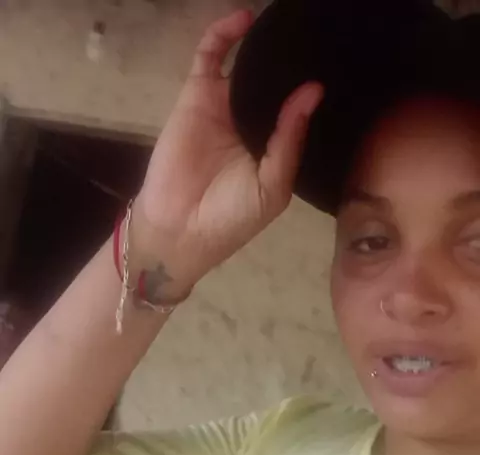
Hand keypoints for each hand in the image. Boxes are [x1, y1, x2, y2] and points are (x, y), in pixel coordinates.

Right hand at [134, 9, 322, 288]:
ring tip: (285, 22)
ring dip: (263, 43)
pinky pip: (210, 57)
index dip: (312, 91)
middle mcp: (251, 124)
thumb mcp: (272, 186)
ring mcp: (223, 108)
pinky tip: (245, 18)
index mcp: (274, 148)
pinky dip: (224, 33)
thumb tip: (313, 91)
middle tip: (315, 35)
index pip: (297, 111)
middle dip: (291, 61)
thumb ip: (290, 140)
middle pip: (275, 82)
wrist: (180, 228)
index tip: (337, 67)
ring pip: (246, 64)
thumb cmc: (231, 217)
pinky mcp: (197, 96)